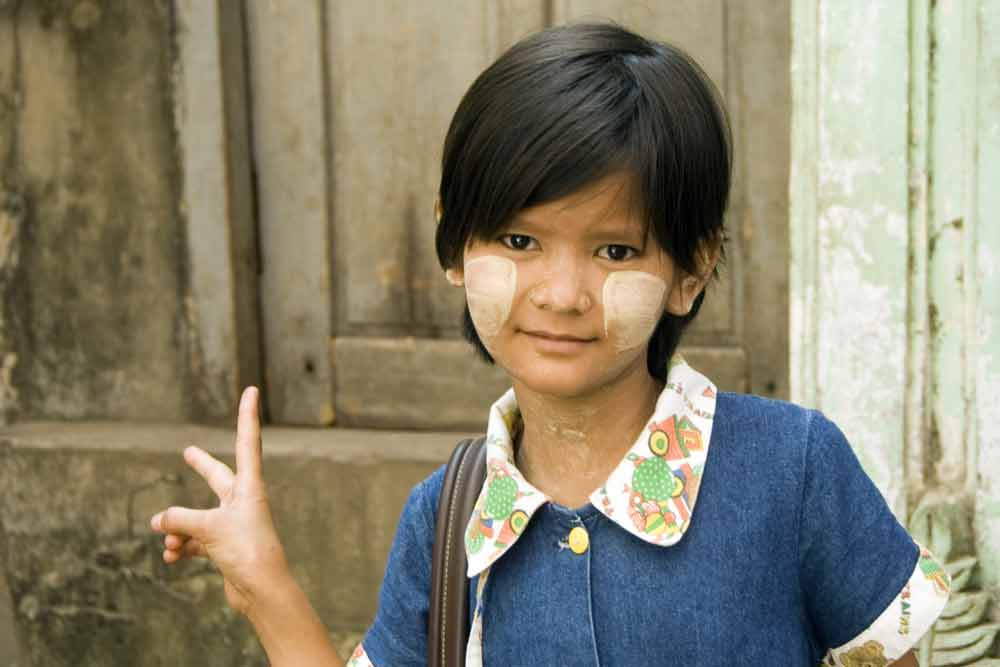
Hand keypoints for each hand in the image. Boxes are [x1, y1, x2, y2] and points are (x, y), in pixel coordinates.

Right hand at [150, 386, 288, 614]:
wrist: (263, 590)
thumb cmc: (246, 551)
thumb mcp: (207, 528)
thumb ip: (178, 519)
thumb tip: (157, 521)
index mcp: (250, 486)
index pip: (247, 441)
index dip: (247, 414)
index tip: (251, 390)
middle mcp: (244, 501)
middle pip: (218, 478)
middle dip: (201, 467)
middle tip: (188, 452)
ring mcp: (235, 524)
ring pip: (199, 516)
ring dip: (179, 527)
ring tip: (166, 540)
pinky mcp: (227, 547)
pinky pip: (198, 539)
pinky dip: (183, 546)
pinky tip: (171, 558)